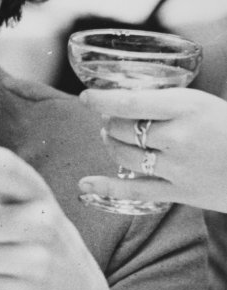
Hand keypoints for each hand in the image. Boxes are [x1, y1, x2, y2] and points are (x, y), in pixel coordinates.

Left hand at [79, 87, 226, 212]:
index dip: (102, 99)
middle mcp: (179, 137)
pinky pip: (133, 189)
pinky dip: (105, 187)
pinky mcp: (181, 192)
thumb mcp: (203, 104)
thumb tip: (122, 102)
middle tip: (112, 119)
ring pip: (124, 154)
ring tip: (113, 137)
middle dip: (111, 122)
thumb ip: (168, 104)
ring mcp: (178, 167)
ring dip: (112, 144)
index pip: (130, 101)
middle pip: (123, 129)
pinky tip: (85, 185)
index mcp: (188, 106)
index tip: (86, 97)